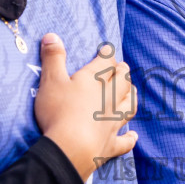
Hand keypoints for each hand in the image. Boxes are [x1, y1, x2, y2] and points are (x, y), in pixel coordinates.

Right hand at [35, 35, 137, 180]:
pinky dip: (130, 138)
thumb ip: (53, 58)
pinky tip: (133, 136)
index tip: (107, 50)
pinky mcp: (111, 144)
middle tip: (123, 68)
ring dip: (131, 97)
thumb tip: (52, 35)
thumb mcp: (51, 81)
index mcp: (94, 80)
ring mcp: (112, 122)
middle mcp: (109, 98)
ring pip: (129, 105)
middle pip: (122, 81)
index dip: (107, 54)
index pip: (106, 62)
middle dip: (123, 72)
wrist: (70, 148)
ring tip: (132, 91)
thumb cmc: (58, 112)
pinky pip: (125, 140)